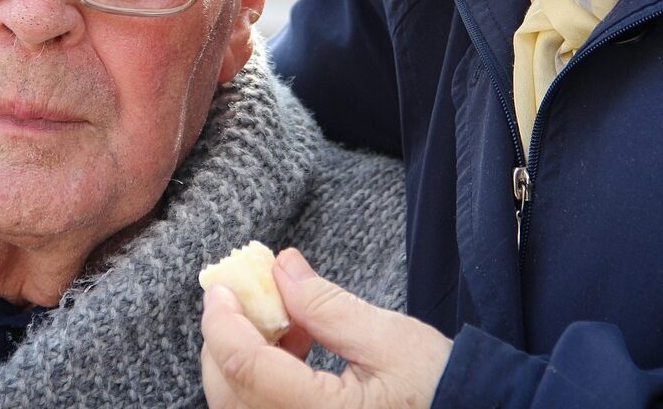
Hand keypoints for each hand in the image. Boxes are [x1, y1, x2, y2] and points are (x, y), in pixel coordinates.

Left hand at [201, 248, 451, 408]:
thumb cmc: (440, 388)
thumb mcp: (390, 339)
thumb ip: (326, 305)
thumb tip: (279, 268)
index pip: (245, 367)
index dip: (223, 321)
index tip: (221, 283)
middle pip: (228, 391)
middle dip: (227, 336)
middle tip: (248, 293)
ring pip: (236, 404)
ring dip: (243, 355)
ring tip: (287, 320)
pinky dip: (259, 377)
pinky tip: (294, 349)